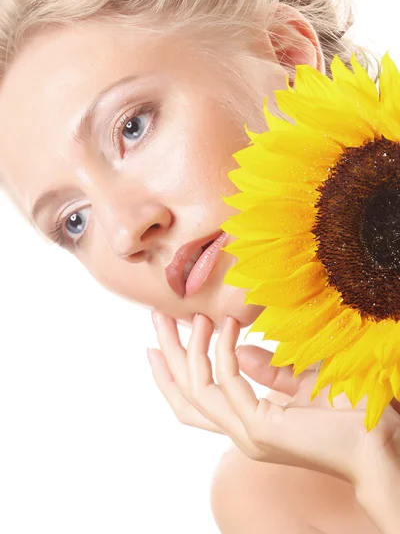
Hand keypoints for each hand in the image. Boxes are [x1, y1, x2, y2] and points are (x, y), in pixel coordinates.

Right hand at [147, 312, 399, 489]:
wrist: (376, 440)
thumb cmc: (345, 412)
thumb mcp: (300, 382)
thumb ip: (268, 370)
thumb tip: (239, 350)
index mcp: (247, 424)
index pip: (194, 402)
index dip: (171, 375)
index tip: (159, 343)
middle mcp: (240, 432)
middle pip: (186, 395)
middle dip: (168, 355)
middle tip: (158, 319)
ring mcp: (246, 433)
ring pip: (197, 389)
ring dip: (190, 349)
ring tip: (194, 318)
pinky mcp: (258, 427)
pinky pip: (228, 381)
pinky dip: (224, 350)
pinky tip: (229, 324)